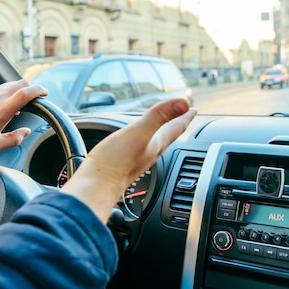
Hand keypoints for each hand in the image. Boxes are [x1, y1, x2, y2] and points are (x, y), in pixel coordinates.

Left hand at [0, 79, 47, 151]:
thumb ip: (14, 139)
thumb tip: (25, 133)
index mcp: (2, 109)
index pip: (26, 92)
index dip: (39, 90)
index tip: (45, 93)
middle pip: (22, 83)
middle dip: (32, 88)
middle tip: (37, 97)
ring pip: (11, 84)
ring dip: (20, 90)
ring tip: (20, 102)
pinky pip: (0, 87)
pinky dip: (8, 92)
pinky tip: (4, 104)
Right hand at [61, 97, 196, 222]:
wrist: (97, 186)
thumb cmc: (116, 162)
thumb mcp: (139, 132)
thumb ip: (159, 116)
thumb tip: (183, 103)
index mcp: (156, 144)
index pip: (176, 128)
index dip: (184, 116)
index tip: (191, 108)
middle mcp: (149, 153)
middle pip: (168, 136)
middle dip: (175, 124)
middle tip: (181, 115)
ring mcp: (137, 159)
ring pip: (155, 143)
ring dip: (161, 132)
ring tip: (162, 126)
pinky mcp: (124, 163)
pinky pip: (140, 147)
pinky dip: (143, 139)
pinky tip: (135, 139)